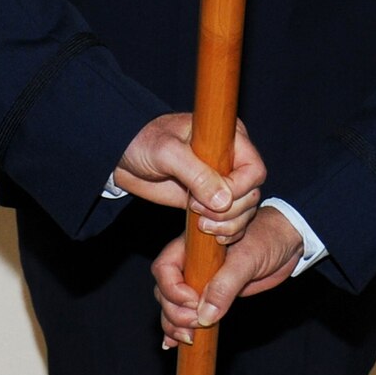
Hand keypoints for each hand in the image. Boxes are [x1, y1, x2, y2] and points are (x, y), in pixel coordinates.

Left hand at [115, 114, 264, 236]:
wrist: (123, 155)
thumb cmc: (144, 142)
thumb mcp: (168, 152)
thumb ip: (196, 174)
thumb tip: (224, 201)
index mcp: (230, 138)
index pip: (253, 170)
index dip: (239, 190)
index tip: (211, 199)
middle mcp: (230, 159)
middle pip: (251, 194)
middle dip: (232, 211)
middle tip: (200, 214)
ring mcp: (220, 181)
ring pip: (244, 210)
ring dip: (229, 224)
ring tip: (203, 226)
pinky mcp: (209, 200)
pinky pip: (230, 220)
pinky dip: (226, 232)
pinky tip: (211, 236)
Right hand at [154, 205, 303, 346]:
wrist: (287, 241)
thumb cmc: (267, 238)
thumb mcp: (248, 259)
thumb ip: (225, 285)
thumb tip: (204, 315)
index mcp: (193, 246)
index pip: (165, 268)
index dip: (172, 289)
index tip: (193, 302)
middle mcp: (191, 263)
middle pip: (164, 291)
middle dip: (174, 313)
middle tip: (197, 324)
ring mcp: (199, 281)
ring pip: (172, 305)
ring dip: (175, 325)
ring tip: (189, 339)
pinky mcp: (210, 296)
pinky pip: (187, 313)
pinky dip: (179, 328)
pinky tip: (174, 343)